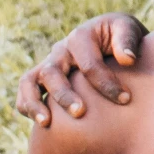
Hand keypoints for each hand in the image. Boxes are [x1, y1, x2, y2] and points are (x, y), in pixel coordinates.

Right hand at [14, 13, 149, 125]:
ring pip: (29, 81)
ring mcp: (49, 65)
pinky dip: (27, 106)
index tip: (124, 99)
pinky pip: (26, 91)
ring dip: (35, 102)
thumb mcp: (128, 29)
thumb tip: (127, 59)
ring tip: (46, 123)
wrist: (111, 40)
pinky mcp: (42, 79)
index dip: (106, 84)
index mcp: (80, 37)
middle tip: (80, 113)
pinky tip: (43, 124)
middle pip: (52, 72)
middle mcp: (60, 51)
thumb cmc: (121, 37)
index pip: (89, 64)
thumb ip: (128, 40)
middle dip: (64, 95)